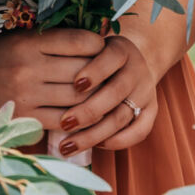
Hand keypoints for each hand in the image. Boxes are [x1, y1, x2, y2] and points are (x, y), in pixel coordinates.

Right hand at [0, 27, 106, 130]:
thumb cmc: (0, 56)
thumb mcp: (22, 39)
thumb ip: (55, 41)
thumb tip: (98, 42)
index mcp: (28, 43)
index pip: (79, 42)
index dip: (98, 44)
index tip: (103, 47)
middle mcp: (27, 69)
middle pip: (83, 71)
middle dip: (101, 72)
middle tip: (110, 72)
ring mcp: (25, 96)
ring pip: (77, 98)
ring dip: (95, 97)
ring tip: (102, 92)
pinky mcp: (23, 119)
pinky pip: (62, 121)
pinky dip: (79, 119)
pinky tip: (86, 114)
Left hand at [62, 35, 158, 153]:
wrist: (132, 60)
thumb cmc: (96, 57)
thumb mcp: (87, 49)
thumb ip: (70, 57)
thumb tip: (42, 77)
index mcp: (121, 49)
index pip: (111, 58)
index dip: (95, 71)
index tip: (76, 85)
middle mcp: (136, 70)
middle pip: (117, 91)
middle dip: (89, 110)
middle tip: (64, 123)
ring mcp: (145, 91)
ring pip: (123, 116)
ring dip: (94, 134)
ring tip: (67, 146)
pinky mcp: (151, 109)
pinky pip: (140, 130)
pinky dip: (119, 141)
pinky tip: (96, 146)